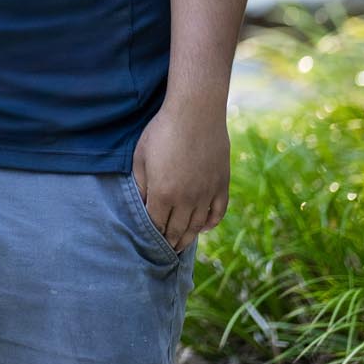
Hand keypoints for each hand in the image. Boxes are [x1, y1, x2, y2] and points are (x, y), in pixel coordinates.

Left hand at [130, 97, 229, 251]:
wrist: (196, 113)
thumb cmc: (162, 131)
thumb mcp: (141, 156)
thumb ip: (141, 185)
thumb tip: (142, 205)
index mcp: (163, 193)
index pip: (156, 225)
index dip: (152, 235)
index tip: (149, 242)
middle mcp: (186, 199)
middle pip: (177, 230)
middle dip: (169, 242)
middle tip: (164, 250)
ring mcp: (206, 194)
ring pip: (197, 226)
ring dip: (187, 237)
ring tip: (180, 244)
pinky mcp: (222, 185)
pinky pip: (217, 213)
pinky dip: (209, 224)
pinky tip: (202, 227)